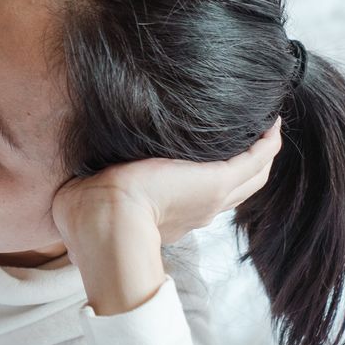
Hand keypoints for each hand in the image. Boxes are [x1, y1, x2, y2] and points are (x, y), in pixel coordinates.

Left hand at [51, 121, 280, 314]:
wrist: (104, 225)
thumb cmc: (85, 219)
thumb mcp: (90, 198)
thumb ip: (90, 185)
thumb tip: (72, 172)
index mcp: (170, 217)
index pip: (199, 197)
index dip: (210, 179)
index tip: (211, 158)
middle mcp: (198, 210)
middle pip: (239, 187)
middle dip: (249, 162)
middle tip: (255, 135)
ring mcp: (211, 197)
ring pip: (253, 174)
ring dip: (262, 150)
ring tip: (267, 124)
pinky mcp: (217, 180)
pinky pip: (257, 156)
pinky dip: (266, 139)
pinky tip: (271, 118)